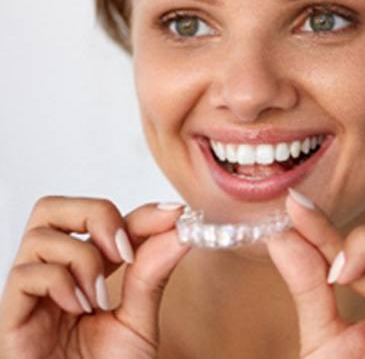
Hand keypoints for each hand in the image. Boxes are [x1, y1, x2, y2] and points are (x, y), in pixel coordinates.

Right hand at [0, 196, 190, 358]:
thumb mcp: (138, 322)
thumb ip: (153, 275)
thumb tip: (181, 230)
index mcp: (86, 273)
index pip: (105, 221)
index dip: (140, 212)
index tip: (176, 215)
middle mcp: (55, 276)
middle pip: (54, 208)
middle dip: (97, 215)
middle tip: (125, 251)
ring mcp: (29, 295)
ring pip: (41, 234)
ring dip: (83, 259)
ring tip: (100, 300)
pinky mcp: (10, 317)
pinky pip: (26, 274)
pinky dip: (60, 284)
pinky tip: (78, 311)